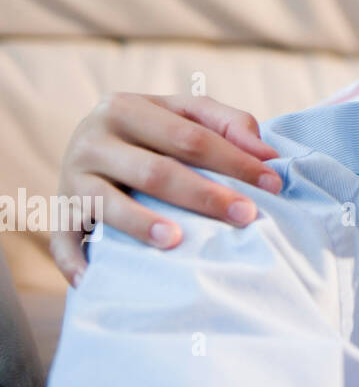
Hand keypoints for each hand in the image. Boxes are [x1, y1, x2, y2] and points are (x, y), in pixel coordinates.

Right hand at [50, 93, 281, 285]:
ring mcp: (71, 177)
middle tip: (246, 216)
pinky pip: (63, 240)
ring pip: (108, 203)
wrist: (89, 143)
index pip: (190, 137)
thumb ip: (229, 124)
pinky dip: (76, 261)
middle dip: (205, 195)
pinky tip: (96, 279)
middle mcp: (93, 139)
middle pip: (155, 171)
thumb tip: (269, 155)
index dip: (235, 160)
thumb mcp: (186, 114)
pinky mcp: (57, 211)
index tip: (273, 184)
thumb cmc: (154, 132)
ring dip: (142, 225)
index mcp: (126, 107)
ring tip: (178, 241)